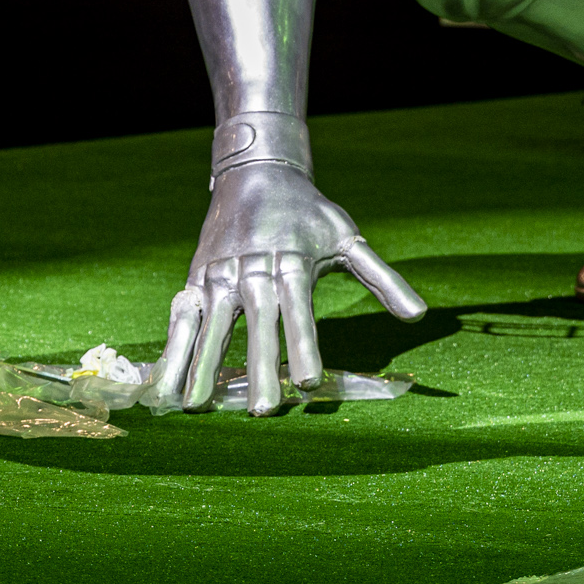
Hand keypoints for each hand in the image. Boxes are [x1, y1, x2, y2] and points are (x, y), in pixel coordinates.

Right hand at [151, 163, 424, 414]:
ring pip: (211, 323)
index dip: (304, 344)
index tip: (309, 381)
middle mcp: (253, 269)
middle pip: (257, 324)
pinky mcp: (197, 278)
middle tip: (262, 411)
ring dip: (202, 365)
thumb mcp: (347, 238)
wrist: (256, 172)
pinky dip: (173, 350)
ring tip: (195, 405)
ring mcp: (220, 274)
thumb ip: (381, 279)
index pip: (299, 309)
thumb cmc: (308, 213)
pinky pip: (182, 317)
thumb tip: (419, 315)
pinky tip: (164, 385)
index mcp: (292, 262)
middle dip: (258, 367)